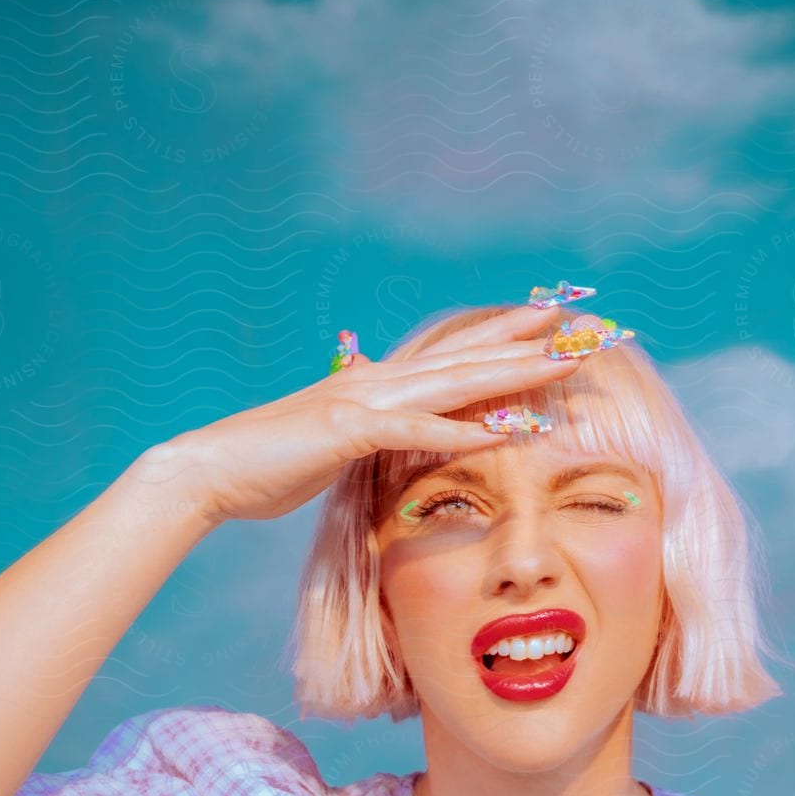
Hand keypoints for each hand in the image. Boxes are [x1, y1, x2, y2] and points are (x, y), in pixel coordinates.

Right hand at [151, 303, 580, 526]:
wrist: (211, 471)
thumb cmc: (269, 465)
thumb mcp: (334, 445)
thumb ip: (370, 431)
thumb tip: (395, 426)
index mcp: (377, 385)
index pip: (454, 356)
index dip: (506, 338)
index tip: (553, 325)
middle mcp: (378, 382)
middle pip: (468, 357)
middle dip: (528, 341)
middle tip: (583, 325)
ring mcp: (363, 402)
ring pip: (454, 383)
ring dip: (512, 372)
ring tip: (562, 362)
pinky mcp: (347, 432)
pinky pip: (417, 430)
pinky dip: (462, 431)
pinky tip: (504, 430)